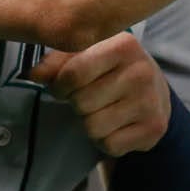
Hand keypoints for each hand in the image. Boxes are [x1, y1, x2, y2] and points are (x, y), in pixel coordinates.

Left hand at [32, 33, 170, 156]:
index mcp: (123, 45)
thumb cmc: (112, 70)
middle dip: (77, 105)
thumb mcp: (87, 56)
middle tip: (89, 100)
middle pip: (81, 103)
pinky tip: (116, 126)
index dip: (59, 86)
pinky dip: (105, 141)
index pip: (74, 73)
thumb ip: (57, 63)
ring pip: (93, 127)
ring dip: (90, 124)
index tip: (63, 88)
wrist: (157, 94)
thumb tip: (32, 74)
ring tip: (102, 112)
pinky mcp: (153, 129)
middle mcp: (141, 71)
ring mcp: (150, 102)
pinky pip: (109, 145)